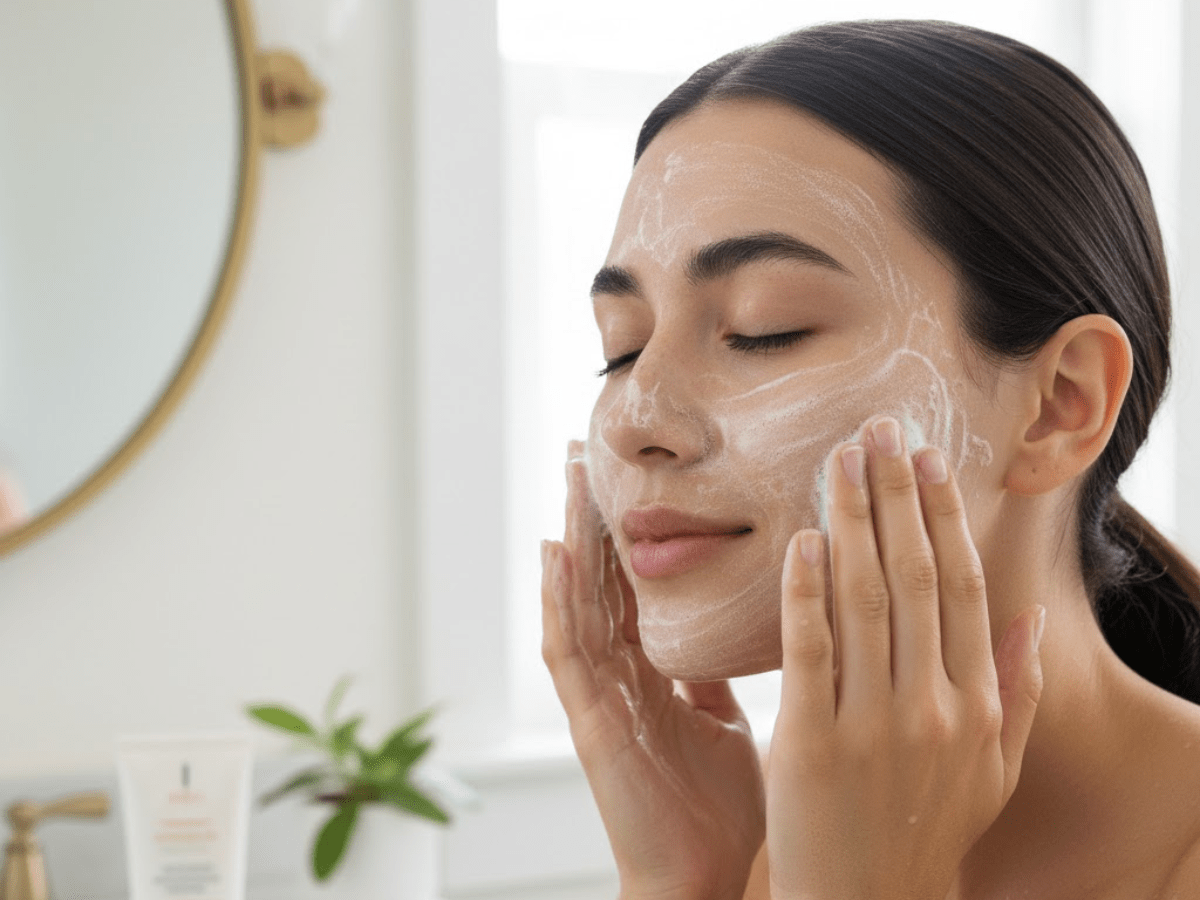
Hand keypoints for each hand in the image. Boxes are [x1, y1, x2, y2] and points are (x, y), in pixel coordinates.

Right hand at [542, 441, 764, 899]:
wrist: (712, 881)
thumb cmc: (727, 808)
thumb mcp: (729, 719)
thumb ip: (717, 672)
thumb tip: (736, 622)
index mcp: (654, 672)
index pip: (634, 584)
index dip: (628, 529)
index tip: (628, 474)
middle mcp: (620, 676)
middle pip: (599, 579)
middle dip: (590, 516)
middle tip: (582, 450)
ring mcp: (601, 697)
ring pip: (578, 600)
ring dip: (570, 537)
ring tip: (568, 477)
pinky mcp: (592, 725)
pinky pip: (569, 652)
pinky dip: (559, 601)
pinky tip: (555, 552)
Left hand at [767, 417, 1044, 899]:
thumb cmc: (926, 830)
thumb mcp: (993, 771)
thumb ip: (1018, 694)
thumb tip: (1033, 620)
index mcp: (976, 707)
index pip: (966, 589)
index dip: (944, 517)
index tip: (925, 460)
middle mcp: (933, 709)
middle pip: (916, 577)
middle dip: (894, 496)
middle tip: (875, 431)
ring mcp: (872, 727)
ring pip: (864, 599)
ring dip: (850, 522)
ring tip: (837, 462)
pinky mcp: (811, 744)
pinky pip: (811, 650)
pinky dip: (806, 590)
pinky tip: (803, 539)